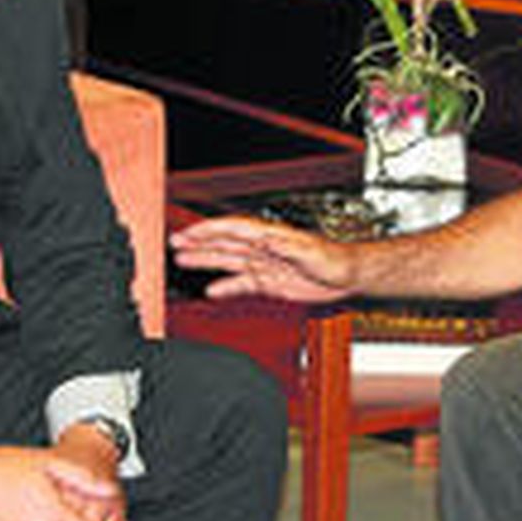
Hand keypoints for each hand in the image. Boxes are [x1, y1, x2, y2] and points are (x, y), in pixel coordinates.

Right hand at [170, 215, 356, 302]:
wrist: (346, 275)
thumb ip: (285, 245)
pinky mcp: (270, 282)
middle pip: (224, 243)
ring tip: (184, 260)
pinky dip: (226, 287)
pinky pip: (242, 283)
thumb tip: (264, 239)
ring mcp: (265, 265)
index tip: (188, 233)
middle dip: (199, 243)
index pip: (232, 230)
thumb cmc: (332, 258)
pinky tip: (212, 290)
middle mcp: (263, 249)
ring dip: (206, 260)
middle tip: (175, 244)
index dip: (208, 230)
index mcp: (270, 236)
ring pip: (228, 261)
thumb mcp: (308, 250)